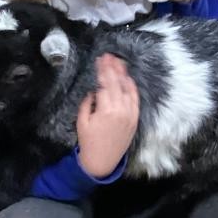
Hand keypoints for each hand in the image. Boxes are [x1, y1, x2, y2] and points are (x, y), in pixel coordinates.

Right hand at [77, 54, 139, 177]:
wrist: (101, 161)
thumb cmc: (89, 142)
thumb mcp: (82, 121)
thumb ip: (88, 102)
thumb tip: (94, 89)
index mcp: (106, 110)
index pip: (105, 83)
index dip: (103, 70)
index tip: (101, 59)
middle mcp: (120, 110)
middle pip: (117, 83)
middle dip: (112, 68)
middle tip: (109, 56)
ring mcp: (130, 114)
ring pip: (128, 89)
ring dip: (123, 74)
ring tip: (119, 62)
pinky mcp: (134, 119)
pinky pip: (135, 99)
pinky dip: (132, 88)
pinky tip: (128, 79)